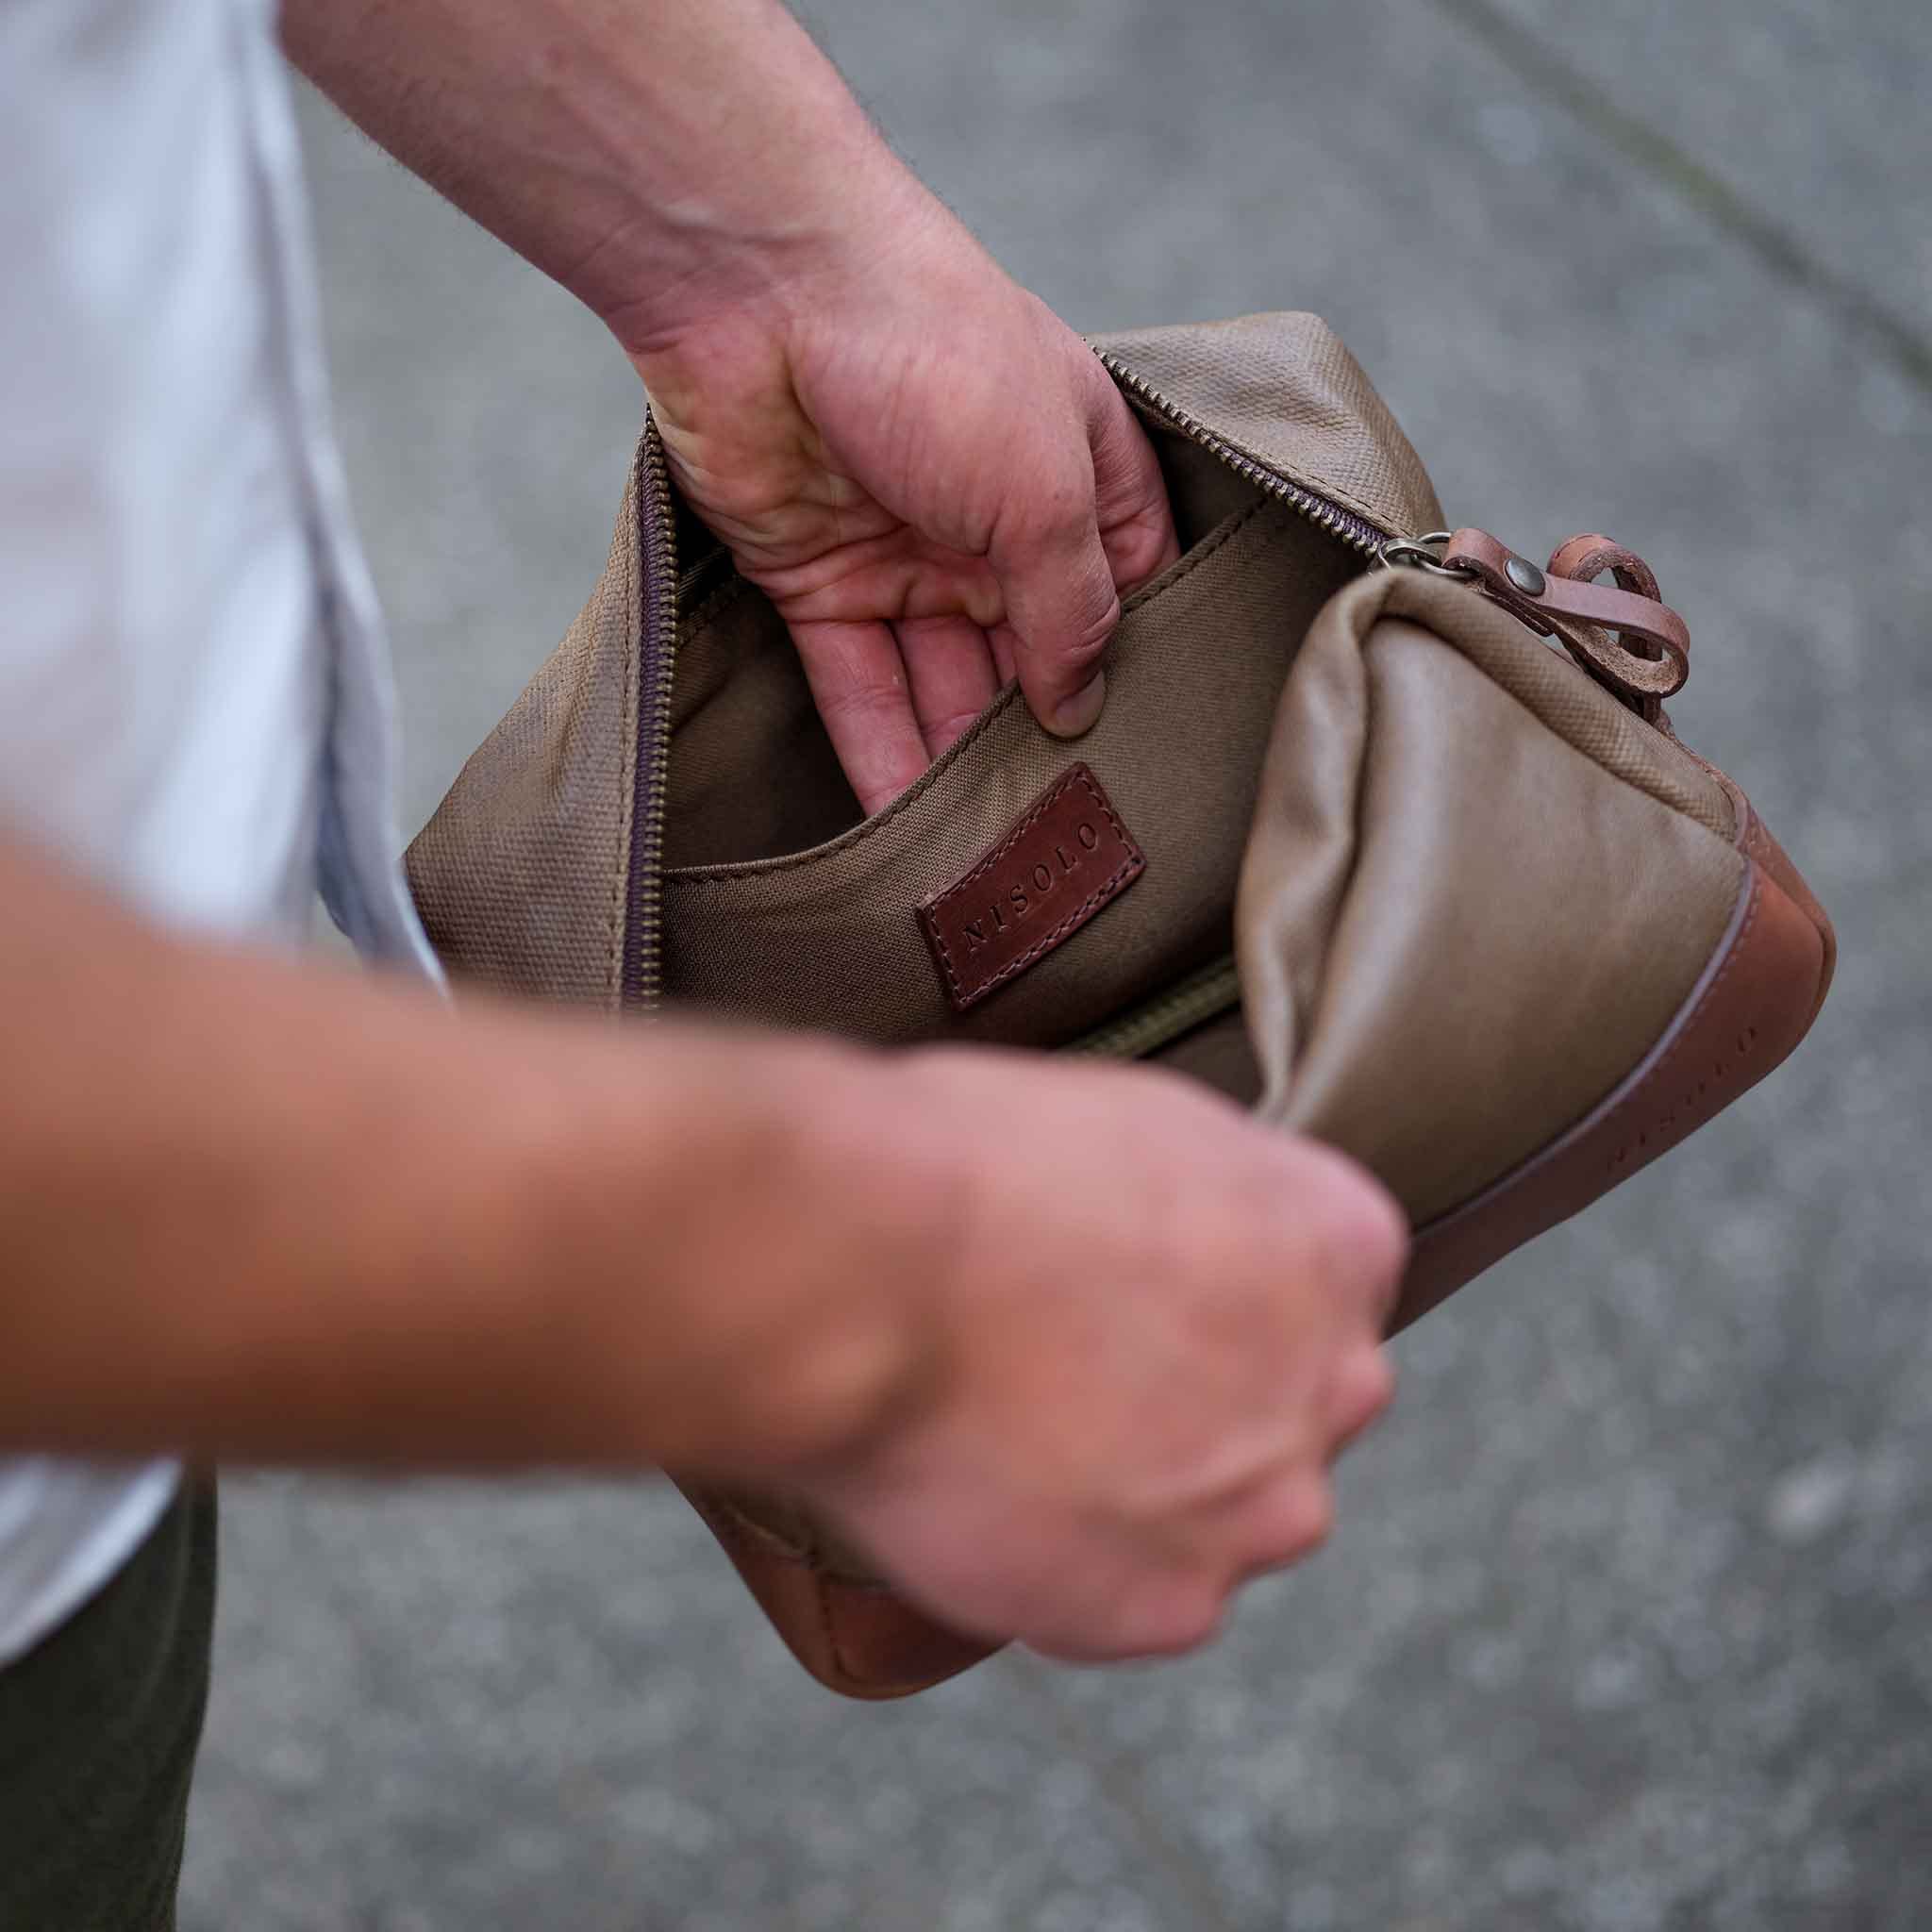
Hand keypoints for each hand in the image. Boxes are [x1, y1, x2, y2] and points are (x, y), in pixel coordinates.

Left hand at [629, 178, 1178, 814]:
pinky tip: (906, 835)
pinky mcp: (819, 584)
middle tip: (1065, 838)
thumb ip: (1073, 608)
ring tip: (991, 859)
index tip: (1146, 762)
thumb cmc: (936, 350)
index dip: (1133, 669)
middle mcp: (994, 522)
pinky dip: (879, 758)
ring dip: (961, 771)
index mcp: (1074, 477)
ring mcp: (907, 556)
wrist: (761, 290)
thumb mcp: (1047, 487)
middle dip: (1042, 741)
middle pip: (1030, 657)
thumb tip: (1082, 709)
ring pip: (943, 688)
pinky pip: (859, 690)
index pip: (1125, 593)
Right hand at [780, 1048, 1405, 1661]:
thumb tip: (1195, 1237)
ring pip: (1220, 1521)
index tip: (1142, 1300)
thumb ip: (1213, 1203)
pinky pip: (1129, 1602)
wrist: (869, 1270)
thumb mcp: (1139, 1121)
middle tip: (1073, 1377)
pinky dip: (1067, 1573)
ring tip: (1013, 1444)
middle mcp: (1336, 1383)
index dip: (1223, 1299)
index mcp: (1339, 1241)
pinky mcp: (1172, 1607)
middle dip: (1203, 1405)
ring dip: (1144, 1502)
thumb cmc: (973, 1164)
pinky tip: (987, 1503)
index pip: (1327, 1294)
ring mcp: (1262, 1507)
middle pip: (1289, 1415)